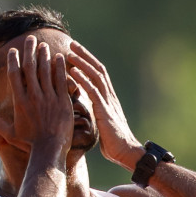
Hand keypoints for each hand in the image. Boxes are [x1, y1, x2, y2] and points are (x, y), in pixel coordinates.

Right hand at [0, 36, 72, 153]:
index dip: (13, 61)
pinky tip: (59, 57)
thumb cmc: (29, 144)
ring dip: (44, 56)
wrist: (50, 151)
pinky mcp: (63, 102)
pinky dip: (60, 68)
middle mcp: (34, 97)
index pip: (14, 75)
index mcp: (20, 102)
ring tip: (43, 46)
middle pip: (30, 68)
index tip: (13, 51)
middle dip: (29, 51)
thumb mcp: (9, 134)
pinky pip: (61, 80)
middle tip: (30, 40)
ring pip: (46, 71)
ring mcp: (49, 98)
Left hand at [67, 42, 144, 169]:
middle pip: (97, 69)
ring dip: (82, 63)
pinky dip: (83, 79)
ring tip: (69, 53)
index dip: (88, 62)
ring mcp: (108, 102)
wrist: (126, 152)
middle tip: (71, 44)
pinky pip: (93, 91)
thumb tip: (85, 112)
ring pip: (95, 76)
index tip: (76, 52)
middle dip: (84, 56)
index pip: (98, 74)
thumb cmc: (113, 143)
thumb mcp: (102, 124)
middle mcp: (109, 96)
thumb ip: (95, 114)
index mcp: (108, 99)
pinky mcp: (104, 111)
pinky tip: (73, 71)